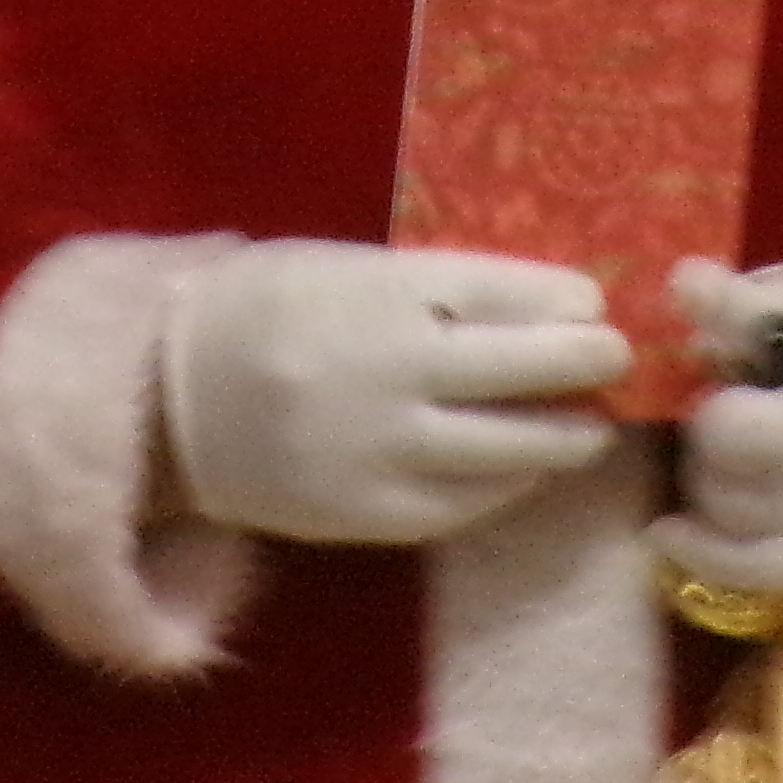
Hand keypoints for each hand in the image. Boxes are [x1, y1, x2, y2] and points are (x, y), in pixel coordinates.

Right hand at [160, 240, 631, 546]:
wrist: (165, 400)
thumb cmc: (260, 313)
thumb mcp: (336, 267)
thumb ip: (426, 285)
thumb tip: (543, 303)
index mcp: (376, 293)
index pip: (496, 292)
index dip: (558, 299)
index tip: (593, 302)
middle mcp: (388, 370)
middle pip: (518, 368)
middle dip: (583, 361)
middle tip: (616, 357)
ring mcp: (379, 450)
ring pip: (505, 449)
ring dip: (562, 436)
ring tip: (592, 427)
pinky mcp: (366, 515)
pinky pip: (462, 506)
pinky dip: (506, 488)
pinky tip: (527, 473)